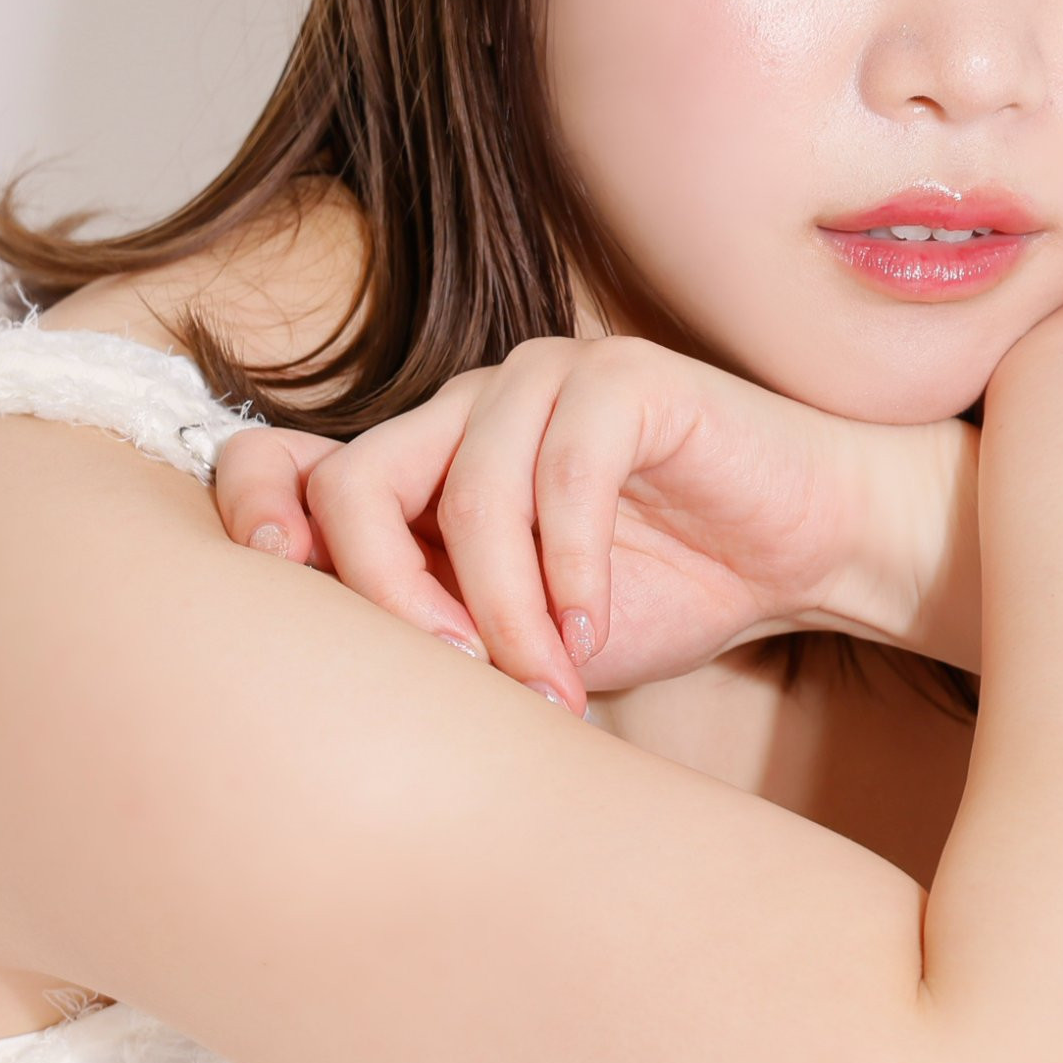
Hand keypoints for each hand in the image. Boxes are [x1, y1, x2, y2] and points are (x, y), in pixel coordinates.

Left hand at [210, 337, 948, 710]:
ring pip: (463, 487)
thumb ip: (437, 635)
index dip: (255, 513)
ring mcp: (539, 380)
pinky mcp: (622, 375)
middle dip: (391, 600)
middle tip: (461, 681)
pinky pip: (563, 464)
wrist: (807, 550)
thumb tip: (333, 687)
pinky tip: (596, 622)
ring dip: (505, 605)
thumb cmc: (665, 593)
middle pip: (353, 485)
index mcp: (420, 467)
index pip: (284, 463)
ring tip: (554, 677)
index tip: (276, 587)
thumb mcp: (524, 638)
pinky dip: (573, 560)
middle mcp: (462, 411)